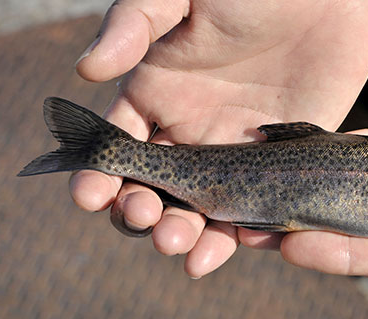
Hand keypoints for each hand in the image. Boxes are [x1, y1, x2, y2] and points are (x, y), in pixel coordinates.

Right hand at [71, 0, 367, 276]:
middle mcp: (193, 130)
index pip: (121, 147)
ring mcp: (236, 152)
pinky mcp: (280, 165)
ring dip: (183, 233)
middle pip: (157, 189)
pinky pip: (254, 209)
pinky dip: (237, 234)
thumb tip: (88, 70)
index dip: (101, 175)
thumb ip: (136, 23)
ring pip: (201, 209)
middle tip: (145, 218)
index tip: (91, 195)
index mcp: (160, 94)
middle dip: (141, 212)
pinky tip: (225, 246)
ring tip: (178, 243)